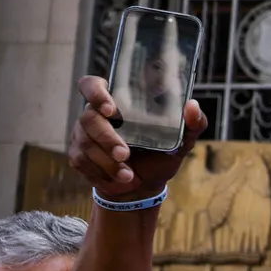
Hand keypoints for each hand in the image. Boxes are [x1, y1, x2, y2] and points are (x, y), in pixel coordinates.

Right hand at [71, 75, 201, 197]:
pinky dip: (100, 173)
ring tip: (128, 175)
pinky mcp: (77, 155)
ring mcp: (83, 134)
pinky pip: (80, 161)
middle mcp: (95, 114)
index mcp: (118, 102)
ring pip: (85, 142)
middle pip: (89, 118)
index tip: (111, 109)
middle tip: (125, 154)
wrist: (144, 186)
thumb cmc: (161, 155)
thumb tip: (192, 106)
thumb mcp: (181, 141)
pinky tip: (118, 179)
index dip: (96, 93)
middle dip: (107, 139)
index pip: (92, 85)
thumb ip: (192, 123)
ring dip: (107, 162)